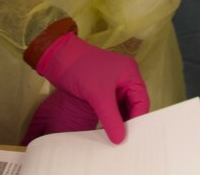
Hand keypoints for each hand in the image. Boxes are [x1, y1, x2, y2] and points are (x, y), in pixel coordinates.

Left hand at [35, 32, 149, 143]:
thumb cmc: (81, 68)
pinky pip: (111, 108)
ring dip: (118, 122)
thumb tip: (120, 139)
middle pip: (133, 105)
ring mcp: (113, 84)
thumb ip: (111, 118)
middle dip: (129, 122)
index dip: (138, 119)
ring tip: (116, 139)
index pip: (141, 101)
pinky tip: (107, 130)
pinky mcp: (101, 90)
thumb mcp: (98, 95)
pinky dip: (110, 118)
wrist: (58, 58)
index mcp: (130, 73)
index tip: (133, 138)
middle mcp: (124, 78)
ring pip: (121, 108)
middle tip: (124, 141)